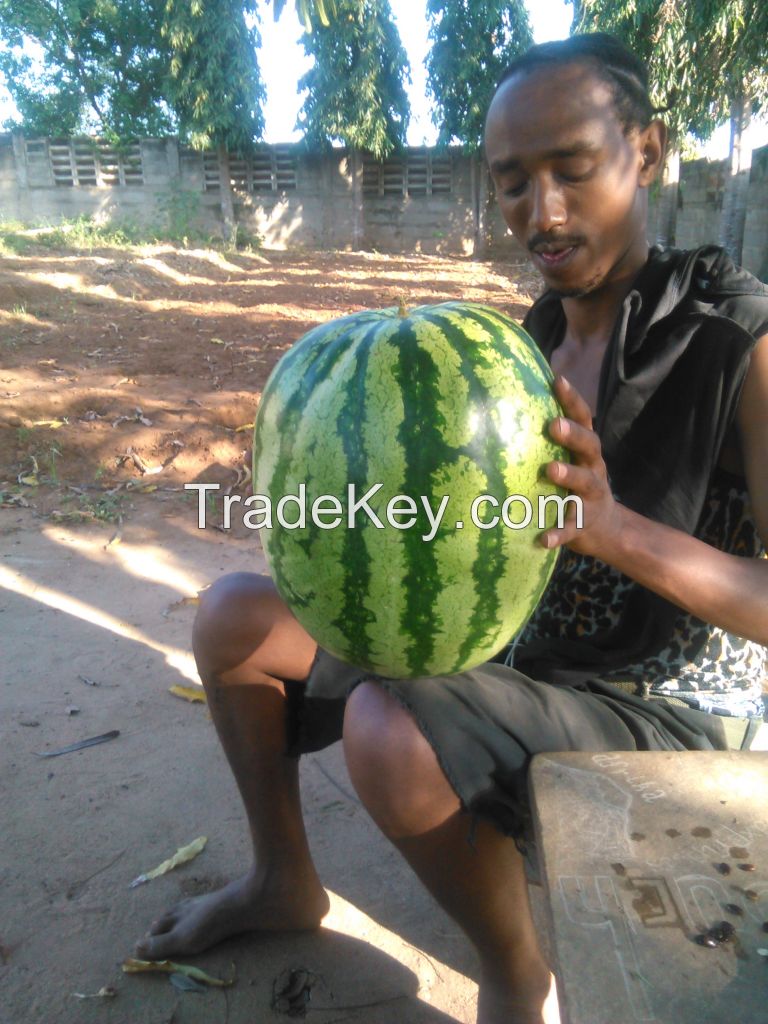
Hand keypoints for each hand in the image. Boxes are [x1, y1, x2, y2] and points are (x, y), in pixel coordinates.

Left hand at [539, 374, 624, 555]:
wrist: (606, 530)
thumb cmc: (574, 487)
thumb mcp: (570, 461)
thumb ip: (550, 442)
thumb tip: (511, 406)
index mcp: (586, 451)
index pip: (583, 419)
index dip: (572, 399)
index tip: (557, 379)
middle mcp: (593, 469)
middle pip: (589, 446)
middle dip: (572, 434)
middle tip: (554, 425)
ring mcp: (591, 497)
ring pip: (584, 483)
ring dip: (568, 476)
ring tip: (550, 469)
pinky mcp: (583, 525)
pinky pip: (571, 528)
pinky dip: (558, 534)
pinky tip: (543, 539)